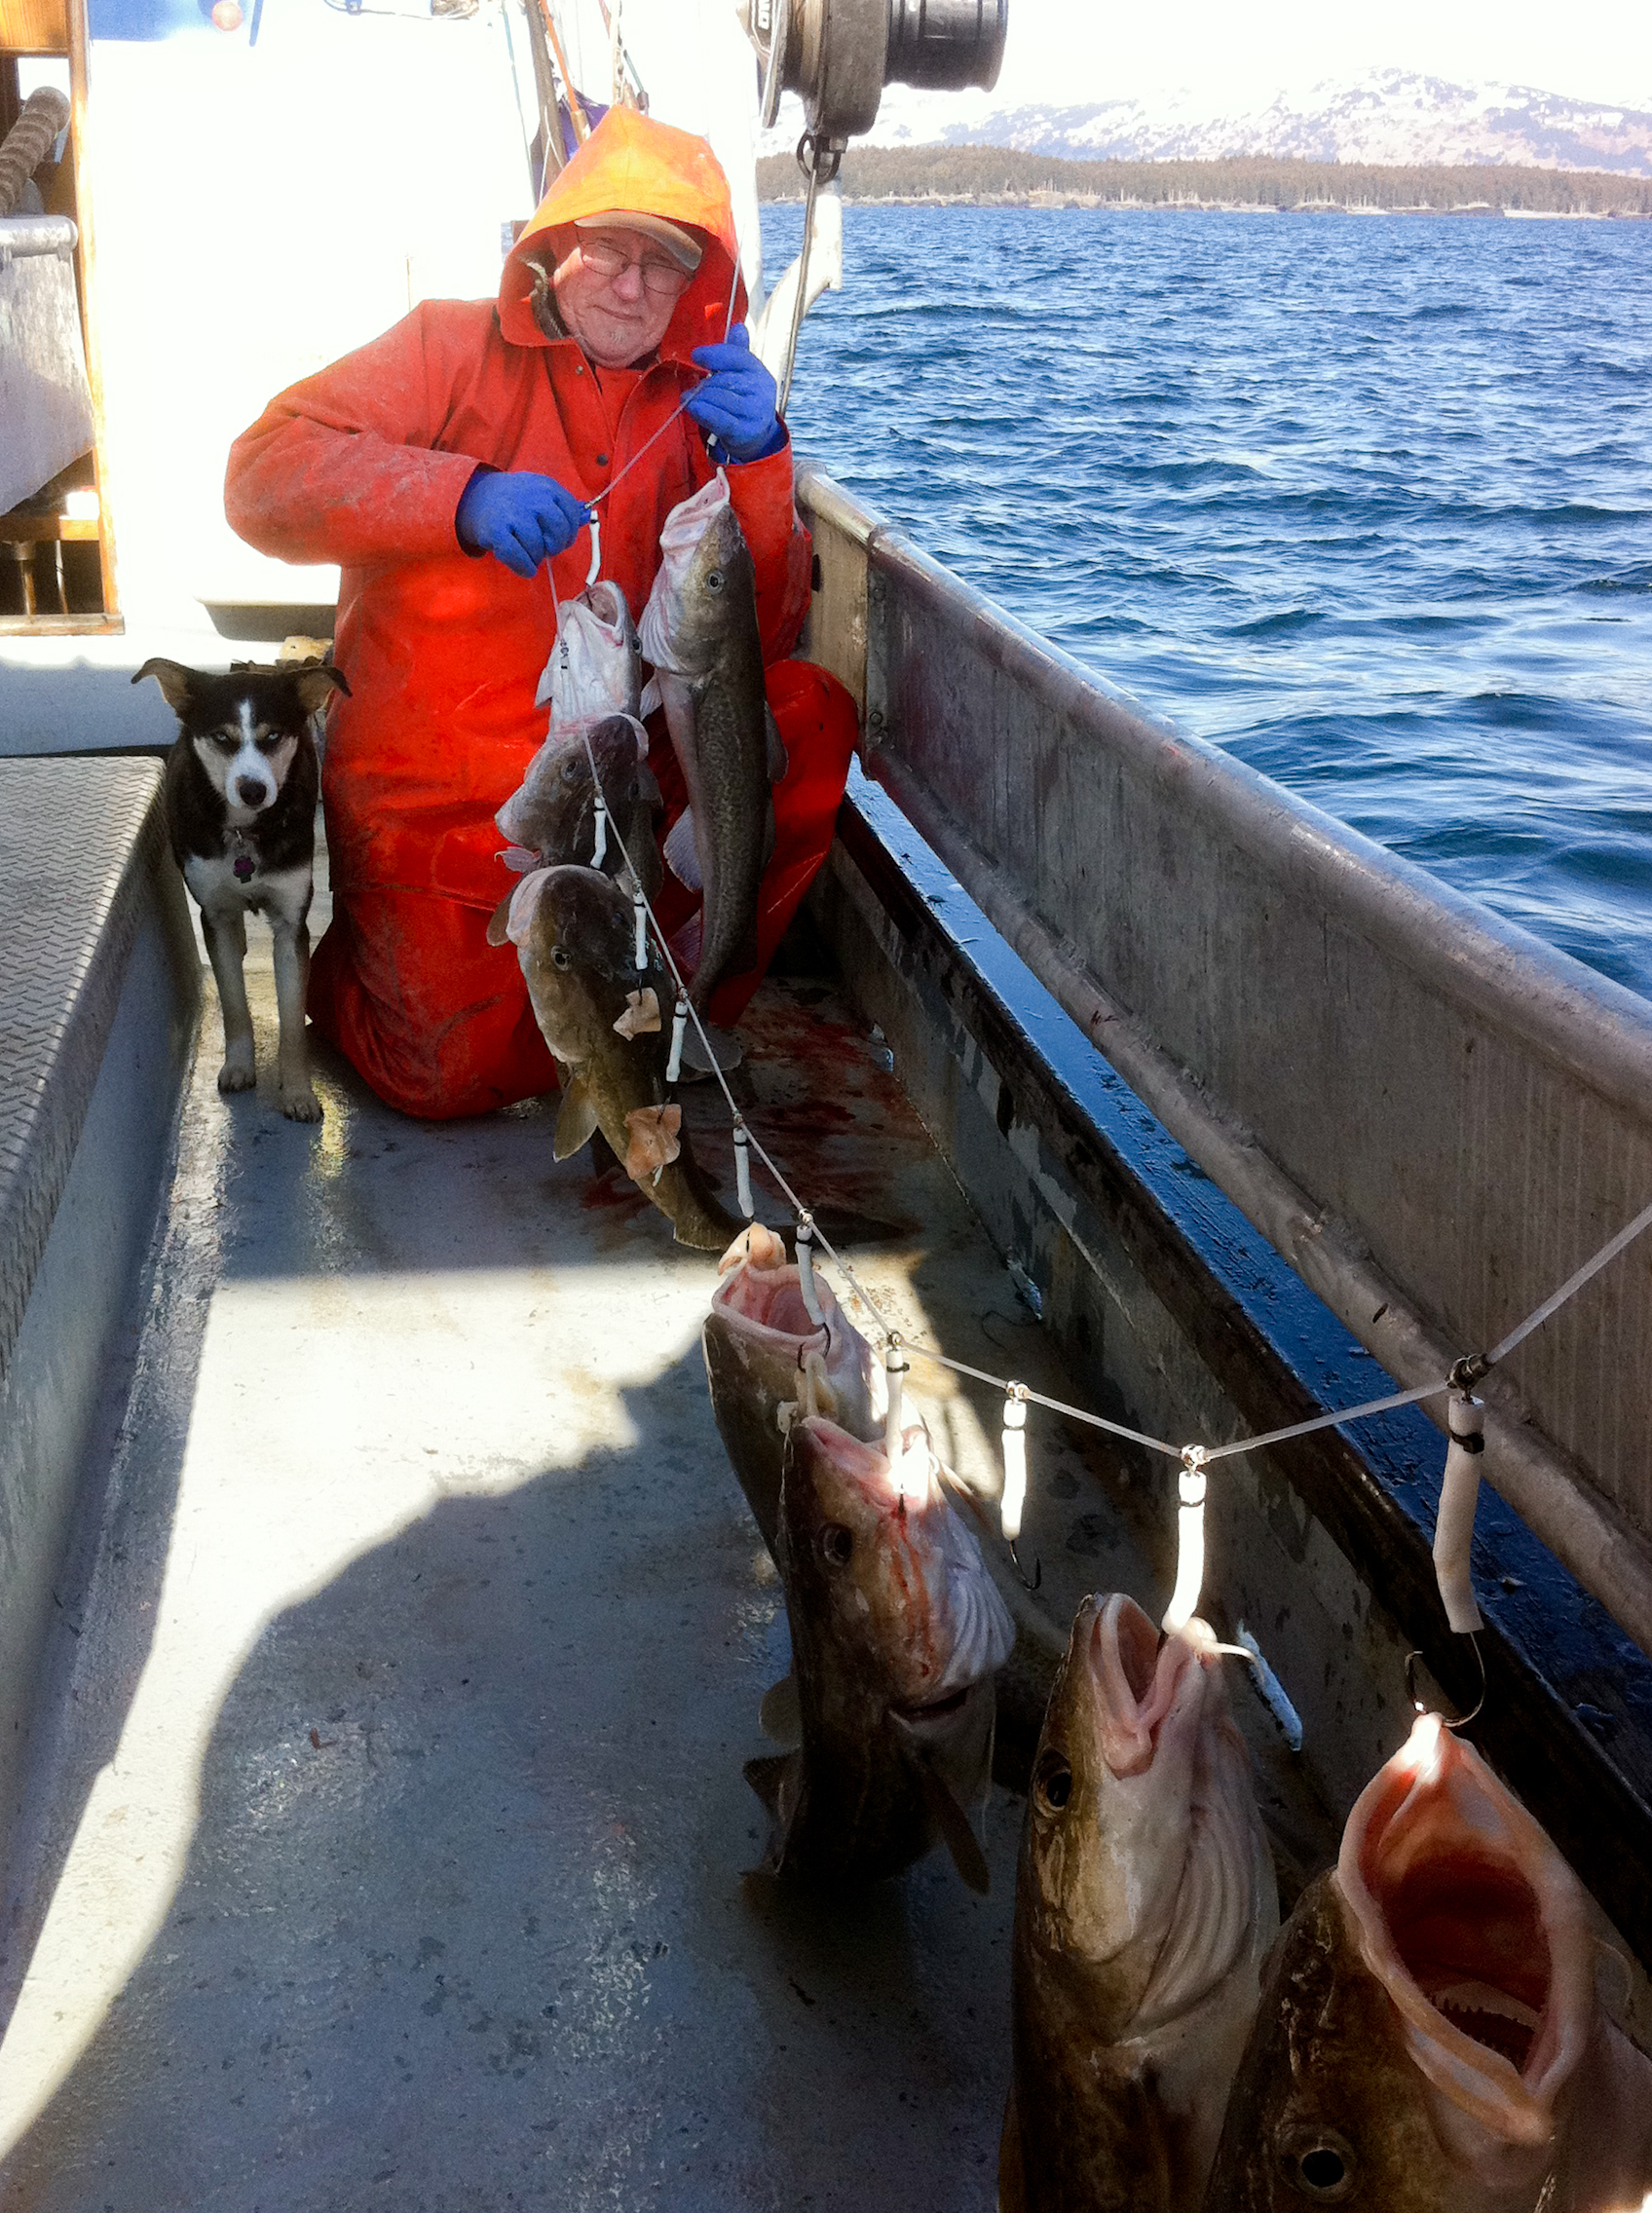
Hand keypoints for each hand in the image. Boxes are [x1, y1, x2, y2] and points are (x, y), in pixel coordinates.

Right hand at [456, 469, 589, 577]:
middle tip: (545, 549)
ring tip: (528, 552)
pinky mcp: (497, 530)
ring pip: (539, 548)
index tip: (560, 539)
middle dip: (555, 546)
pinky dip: (525, 568)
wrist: (475, 497)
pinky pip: (519, 558)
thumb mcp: (540, 496)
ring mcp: (515, 513)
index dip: (569, 533)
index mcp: (546, 487)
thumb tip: (587, 516)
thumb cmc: (515, 502)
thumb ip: (564, 508)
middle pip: (558, 531)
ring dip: (536, 558)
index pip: (571, 513)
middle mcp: (533, 497)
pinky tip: (525, 567)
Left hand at [685, 325, 783, 461]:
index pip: (736, 356)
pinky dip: (703, 412)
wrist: (756, 436)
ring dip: (699, 399)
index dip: (714, 354)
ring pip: (717, 398)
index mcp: (758, 371)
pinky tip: (692, 407)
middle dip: (704, 384)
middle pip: (723, 379)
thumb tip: (738, 326)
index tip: (696, 355)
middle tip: (694, 390)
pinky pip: (719, 419)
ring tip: (691, 401)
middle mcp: (760, 390)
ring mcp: (755, 412)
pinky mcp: (745, 432)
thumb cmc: (743, 400)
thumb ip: (737, 352)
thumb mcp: (743, 375)